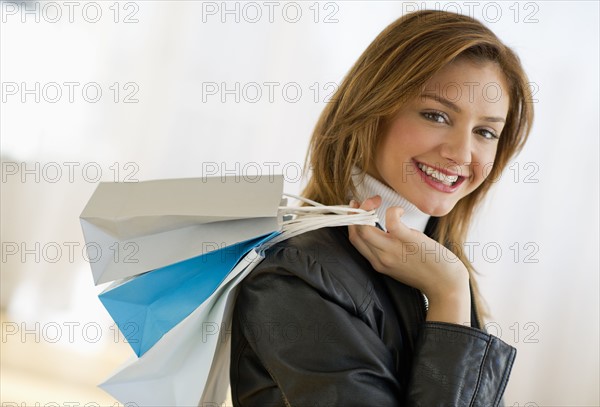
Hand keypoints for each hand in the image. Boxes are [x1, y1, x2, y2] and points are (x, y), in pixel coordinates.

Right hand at [347, 195, 470, 324]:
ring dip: (366, 208)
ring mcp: (393, 251)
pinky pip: (391, 221)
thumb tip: (388, 229)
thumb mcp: (400, 264)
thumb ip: (389, 250)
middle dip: (355, 211)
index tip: (357, 208)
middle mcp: (381, 258)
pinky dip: (392, 210)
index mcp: (378, 263)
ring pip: (365, 228)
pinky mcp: (408, 241)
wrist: (446, 285)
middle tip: (366, 202)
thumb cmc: (427, 271)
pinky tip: (400, 210)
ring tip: (376, 201)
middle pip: (355, 232)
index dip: (351, 220)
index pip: (354, 239)